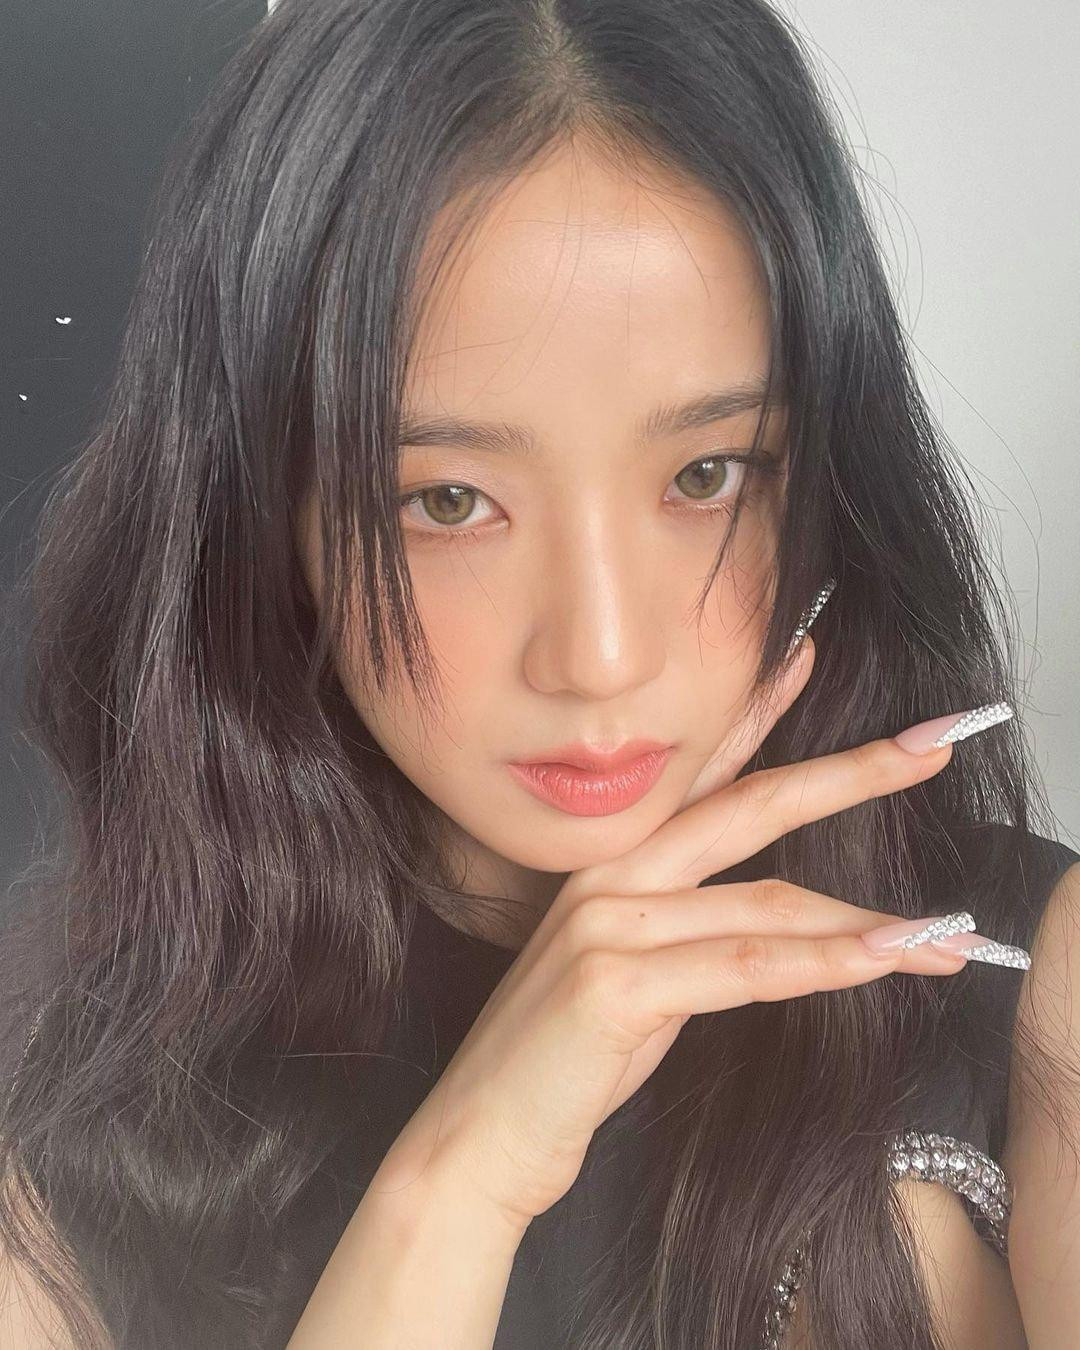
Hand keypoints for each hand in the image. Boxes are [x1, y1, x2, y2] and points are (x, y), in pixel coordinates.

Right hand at [371, 636, 964, 1234]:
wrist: (480, 1137)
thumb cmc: (562, 1062)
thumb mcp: (640, 981)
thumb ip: (696, 935)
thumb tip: (782, 928)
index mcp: (614, 861)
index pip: (702, 775)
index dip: (757, 712)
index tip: (808, 659)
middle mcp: (610, 872)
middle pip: (751, 807)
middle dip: (850, 774)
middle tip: (931, 747)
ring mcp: (607, 922)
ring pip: (766, 903)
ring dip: (867, 924)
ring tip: (947, 937)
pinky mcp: (614, 981)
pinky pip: (745, 967)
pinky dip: (822, 966)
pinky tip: (881, 961)